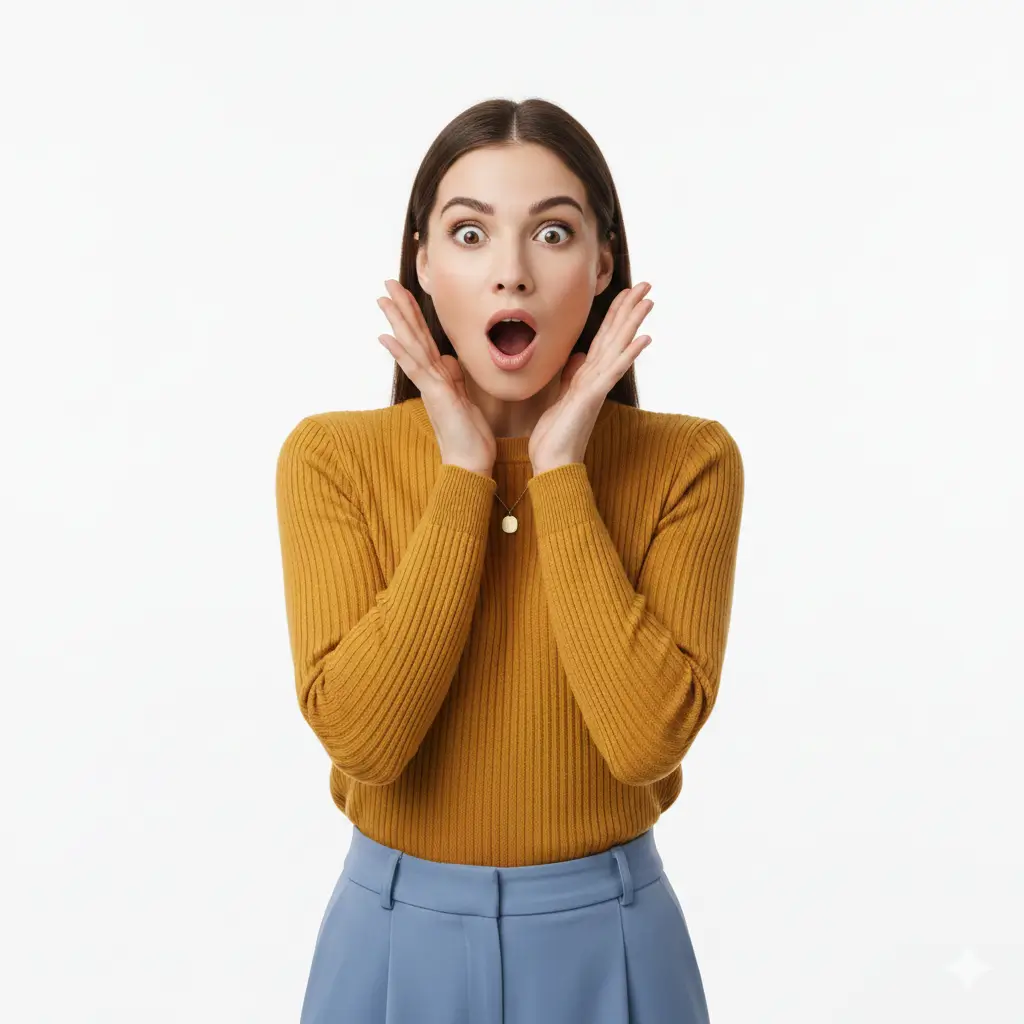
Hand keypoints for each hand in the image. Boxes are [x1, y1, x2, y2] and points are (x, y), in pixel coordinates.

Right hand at [377, 279, 496, 474]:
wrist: (470, 464)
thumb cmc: (469, 437)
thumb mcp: (465, 400)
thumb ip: (455, 379)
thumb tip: (450, 361)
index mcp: (438, 377)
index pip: (424, 340)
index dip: (415, 316)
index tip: (405, 294)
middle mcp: (430, 378)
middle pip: (413, 336)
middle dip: (401, 308)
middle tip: (386, 283)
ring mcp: (429, 386)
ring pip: (411, 346)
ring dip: (397, 322)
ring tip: (382, 299)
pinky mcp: (434, 395)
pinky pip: (415, 370)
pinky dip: (401, 353)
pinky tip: (386, 338)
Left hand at [528, 282, 653, 472]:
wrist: (553, 462)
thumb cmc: (555, 436)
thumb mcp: (559, 398)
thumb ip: (570, 376)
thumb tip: (577, 358)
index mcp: (587, 377)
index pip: (604, 338)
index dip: (615, 314)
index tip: (625, 292)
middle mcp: (597, 378)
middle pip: (616, 336)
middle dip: (630, 309)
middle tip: (646, 284)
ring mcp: (597, 386)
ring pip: (619, 347)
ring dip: (634, 323)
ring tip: (648, 300)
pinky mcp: (593, 397)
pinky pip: (613, 371)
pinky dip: (628, 354)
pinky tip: (644, 339)